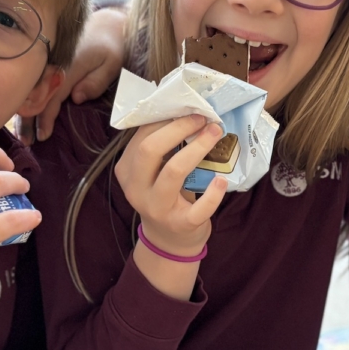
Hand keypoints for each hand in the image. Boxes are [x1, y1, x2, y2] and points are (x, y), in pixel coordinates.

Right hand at [17, 6, 127, 142]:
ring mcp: (45, 63)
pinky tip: (21, 116)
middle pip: (33, 96)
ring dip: (23, 113)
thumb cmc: (111, 47)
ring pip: (28, 91)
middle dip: (27, 120)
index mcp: (67, 67)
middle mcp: (51, 64)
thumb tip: (76, 98)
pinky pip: (30, 84)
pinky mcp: (44, 63)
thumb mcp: (111, 63)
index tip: (43, 136)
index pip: (51, 96)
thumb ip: (95, 81)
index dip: (45, 117)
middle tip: (26, 142)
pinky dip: (24, 101)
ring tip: (22, 135)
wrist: (106, 24)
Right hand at [114, 115, 227, 299]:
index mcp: (127, 171)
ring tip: (216, 134)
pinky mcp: (179, 224)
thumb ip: (162, 147)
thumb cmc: (165, 196)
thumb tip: (187, 111)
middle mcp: (136, 189)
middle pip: (149, 150)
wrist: (169, 241)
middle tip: (204, 120)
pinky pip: (198, 208)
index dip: (166, 119)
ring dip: (197, 149)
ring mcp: (156, 208)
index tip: (190, 109)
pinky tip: (222, 180)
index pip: (141, 136)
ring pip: (173, 172)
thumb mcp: (153, 172)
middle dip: (179, 129)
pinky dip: (213, 193)